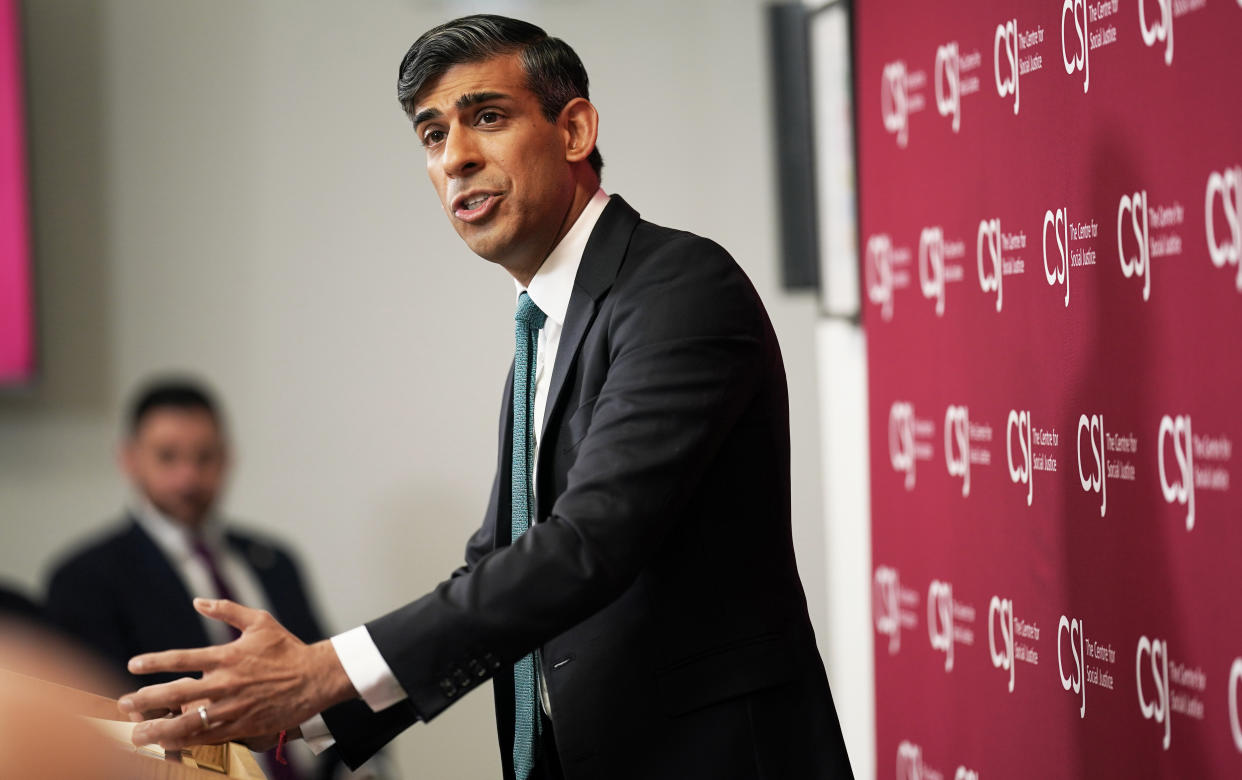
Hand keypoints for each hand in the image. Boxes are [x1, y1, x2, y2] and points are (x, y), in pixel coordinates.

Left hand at [117, 598, 355, 750]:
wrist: (315, 678)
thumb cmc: (287, 648)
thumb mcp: (260, 621)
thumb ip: (227, 610)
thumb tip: (199, 602)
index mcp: (227, 656)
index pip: (182, 659)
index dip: (154, 662)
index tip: (133, 665)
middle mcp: (225, 683)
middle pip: (176, 694)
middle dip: (145, 699)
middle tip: (123, 703)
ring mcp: (232, 708)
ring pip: (188, 722)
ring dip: (159, 729)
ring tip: (136, 735)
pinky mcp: (242, 726)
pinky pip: (209, 737)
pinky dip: (187, 741)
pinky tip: (170, 744)